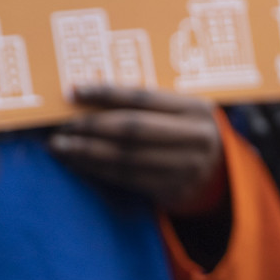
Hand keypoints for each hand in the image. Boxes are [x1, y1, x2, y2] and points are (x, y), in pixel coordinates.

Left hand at [48, 85, 226, 214]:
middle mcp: (195, 137)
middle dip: (92, 126)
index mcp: (196, 108)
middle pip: (133, 129)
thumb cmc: (186, 130)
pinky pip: (127, 178)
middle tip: (62, 125)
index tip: (74, 91)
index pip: (143, 97)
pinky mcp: (173, 188)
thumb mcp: (180, 110)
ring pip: (126, 157)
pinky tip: (78, 162)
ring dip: (88, 152)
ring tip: (61, 145)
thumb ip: (148, 102)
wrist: (218, 171)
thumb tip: (88, 93)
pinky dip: (97, 170)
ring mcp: (186, 166)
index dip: (106, 93)